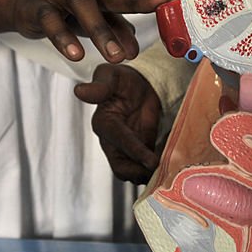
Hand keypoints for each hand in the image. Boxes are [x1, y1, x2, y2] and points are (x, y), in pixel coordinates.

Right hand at [9, 0, 169, 62]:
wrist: (22, 5)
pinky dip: (64, 37)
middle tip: (158, 6)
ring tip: (116, 57)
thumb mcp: (97, 17)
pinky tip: (76, 55)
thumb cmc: (67, 8)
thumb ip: (118, 28)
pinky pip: (50, 20)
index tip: (172, 2)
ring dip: (100, 30)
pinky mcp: (36, 4)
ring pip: (81, 1)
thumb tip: (136, 50)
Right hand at [74, 64, 162, 183]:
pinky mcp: (139, 154)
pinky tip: (171, 162)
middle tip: (162, 171)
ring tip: (169, 169)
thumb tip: (79, 91)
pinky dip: (158, 170)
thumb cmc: (122, 80)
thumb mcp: (111, 76)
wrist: (139, 87)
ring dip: (149, 174)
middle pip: (121, 168)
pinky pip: (145, 169)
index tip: (152, 161)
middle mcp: (112, 142)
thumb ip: (100, 86)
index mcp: (104, 123)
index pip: (119, 141)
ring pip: (133, 173)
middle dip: (140, 172)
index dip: (136, 152)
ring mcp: (125, 151)